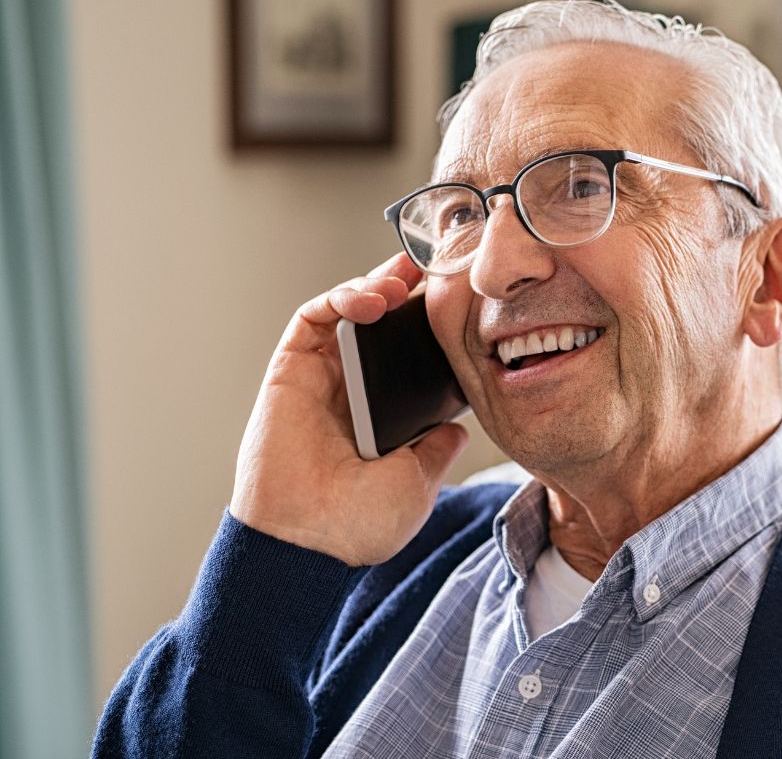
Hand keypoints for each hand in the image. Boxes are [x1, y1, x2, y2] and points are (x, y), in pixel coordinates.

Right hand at [229, 253, 468, 565]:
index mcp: (384, 416)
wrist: (305, 542)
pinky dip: (342, 298)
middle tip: (434, 268)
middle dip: (406, 291)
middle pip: (381, 325)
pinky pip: (313, 319)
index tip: (461, 303)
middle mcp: (353, 391)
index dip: (431, 327)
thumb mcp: (417, 484)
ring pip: (348, 312)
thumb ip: (436, 450)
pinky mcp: (290, 370)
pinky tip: (372, 299)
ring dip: (376, 286)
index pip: (410, 357)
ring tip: (404, 281)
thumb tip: (458, 430)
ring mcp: (322, 378)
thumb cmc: (356, 525)